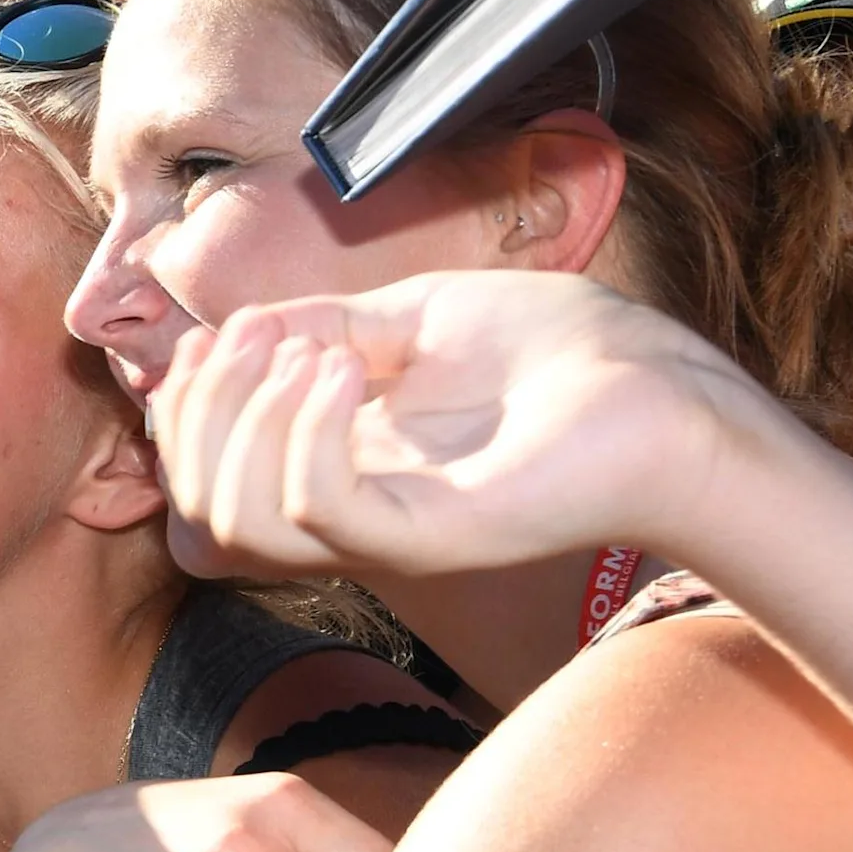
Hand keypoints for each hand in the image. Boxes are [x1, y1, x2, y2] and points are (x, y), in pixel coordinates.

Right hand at [152, 272, 782, 582]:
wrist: (667, 388)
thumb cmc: (565, 353)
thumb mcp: (419, 316)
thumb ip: (328, 324)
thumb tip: (239, 327)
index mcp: (342, 470)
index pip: (206, 479)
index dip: (186, 408)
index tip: (220, 335)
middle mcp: (352, 514)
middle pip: (204, 508)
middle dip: (200, 412)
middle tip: (264, 338)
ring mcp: (387, 532)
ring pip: (239, 523)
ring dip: (246, 421)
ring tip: (315, 354)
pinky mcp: (431, 535)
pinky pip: (319, 509)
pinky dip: (308, 431)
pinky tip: (351, 370)